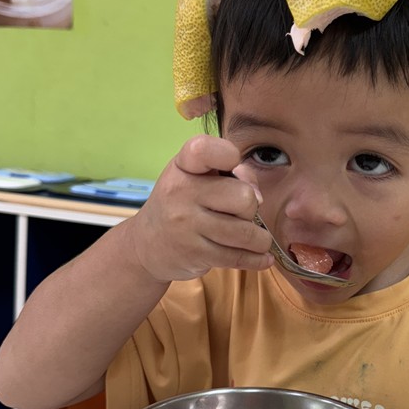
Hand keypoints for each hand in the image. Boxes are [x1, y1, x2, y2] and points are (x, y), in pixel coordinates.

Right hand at [126, 135, 273, 282]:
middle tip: (240, 213)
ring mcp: (186, 225)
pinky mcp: (194, 254)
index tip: (231, 165)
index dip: (227, 154)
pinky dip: (257, 259)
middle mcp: (181, 193)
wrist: (146, 245)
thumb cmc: (182, 205)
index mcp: (182, 166)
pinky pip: (238, 257)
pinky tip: (262, 258)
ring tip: (256, 238)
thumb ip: (235, 174)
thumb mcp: (197, 178)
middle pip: (244, 197)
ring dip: (259, 238)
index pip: (204, 149)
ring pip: (246, 232)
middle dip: (251, 207)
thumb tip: (259, 197)